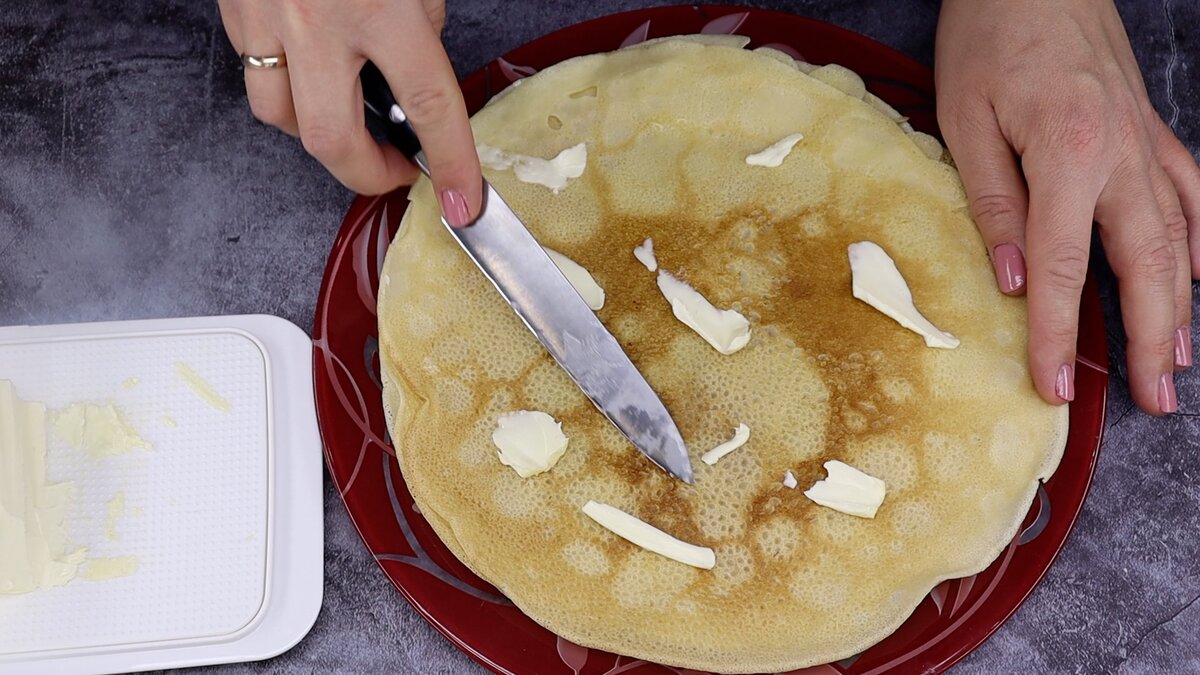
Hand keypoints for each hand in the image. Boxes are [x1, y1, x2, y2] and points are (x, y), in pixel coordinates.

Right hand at [217, 0, 481, 225]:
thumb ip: (421, 17)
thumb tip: (416, 64)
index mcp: (380, 6)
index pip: (430, 104)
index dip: (452, 163)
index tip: (466, 201)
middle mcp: (318, 21)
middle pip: (332, 139)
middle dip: (366, 175)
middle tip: (396, 172)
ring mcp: (268, 18)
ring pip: (279, 117)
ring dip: (317, 134)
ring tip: (351, 120)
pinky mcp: (235, 10)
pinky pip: (256, 74)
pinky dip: (286, 88)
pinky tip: (310, 73)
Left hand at [936, 0, 1199, 414]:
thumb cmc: (989, 36)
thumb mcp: (964, 120)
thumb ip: (991, 203)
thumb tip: (1016, 280)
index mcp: (1068, 154)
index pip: (1066, 269)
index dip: (1061, 336)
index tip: (1055, 388)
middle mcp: (1122, 154)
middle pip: (1147, 266)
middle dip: (1152, 340)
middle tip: (1155, 400)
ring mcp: (1146, 142)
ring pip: (1179, 238)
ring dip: (1183, 305)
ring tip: (1179, 361)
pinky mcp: (1150, 129)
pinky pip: (1190, 195)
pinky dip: (1198, 242)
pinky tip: (1197, 274)